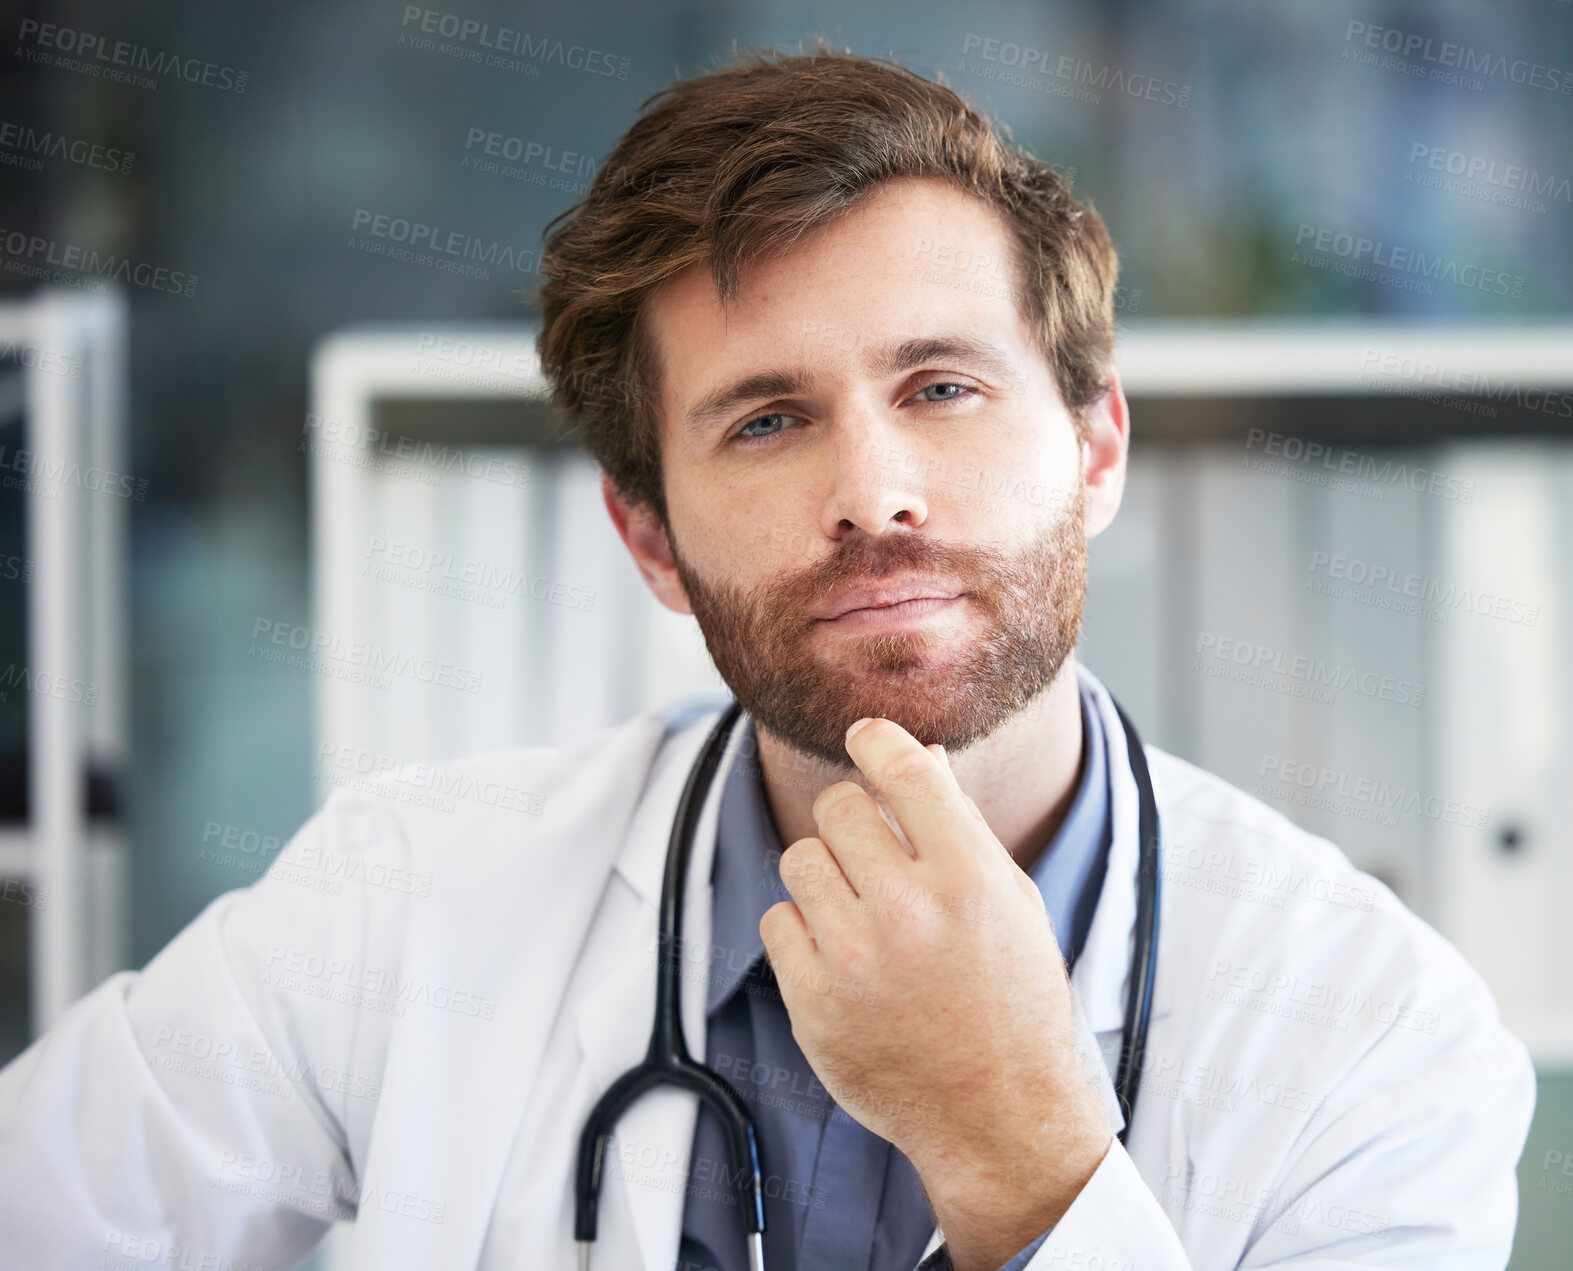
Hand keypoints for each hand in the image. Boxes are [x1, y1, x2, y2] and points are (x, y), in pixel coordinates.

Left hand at [759, 716, 1110, 1269]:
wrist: (997, 1116)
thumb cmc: (1011, 1001)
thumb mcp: (1010, 903)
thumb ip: (958, 826)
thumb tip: (916, 754)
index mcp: (969, 878)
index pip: (901, 766)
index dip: (875, 738)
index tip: (864, 737)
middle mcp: (910, 911)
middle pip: (837, 807)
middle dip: (852, 818)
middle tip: (872, 851)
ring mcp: (854, 960)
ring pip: (799, 858)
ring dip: (824, 875)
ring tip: (859, 911)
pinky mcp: (812, 1003)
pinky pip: (777, 921)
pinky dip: (802, 932)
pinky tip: (840, 957)